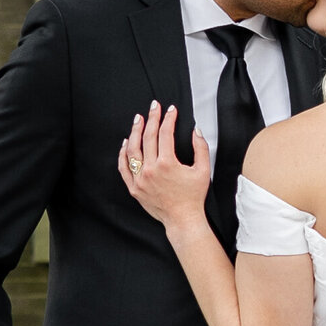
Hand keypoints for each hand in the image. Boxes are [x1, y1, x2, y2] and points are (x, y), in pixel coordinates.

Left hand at [119, 100, 210, 237]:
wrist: (182, 219)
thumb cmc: (193, 196)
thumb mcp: (203, 170)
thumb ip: (201, 148)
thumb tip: (196, 130)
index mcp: (167, 163)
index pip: (165, 133)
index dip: (168, 118)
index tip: (171, 110)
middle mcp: (150, 170)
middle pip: (148, 137)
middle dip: (152, 118)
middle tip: (154, 107)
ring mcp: (140, 179)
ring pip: (133, 150)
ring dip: (135, 132)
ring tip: (139, 119)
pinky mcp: (134, 188)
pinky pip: (124, 167)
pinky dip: (123, 153)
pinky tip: (126, 142)